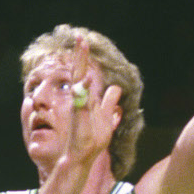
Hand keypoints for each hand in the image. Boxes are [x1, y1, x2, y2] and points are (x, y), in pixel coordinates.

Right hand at [64, 36, 120, 168]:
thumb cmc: (92, 138)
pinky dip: (83, 88)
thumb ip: (109, 102)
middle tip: (79, 37)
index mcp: (85, 98)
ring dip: (80, 64)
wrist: (82, 156)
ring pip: (78, 81)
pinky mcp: (78, 116)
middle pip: (79, 72)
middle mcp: (80, 99)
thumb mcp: (106, 117)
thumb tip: (115, 88)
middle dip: (80, 55)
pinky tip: (86, 77)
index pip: (83, 73)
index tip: (83, 40)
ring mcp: (78, 107)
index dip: (83, 58)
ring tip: (82, 45)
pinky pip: (80, 99)